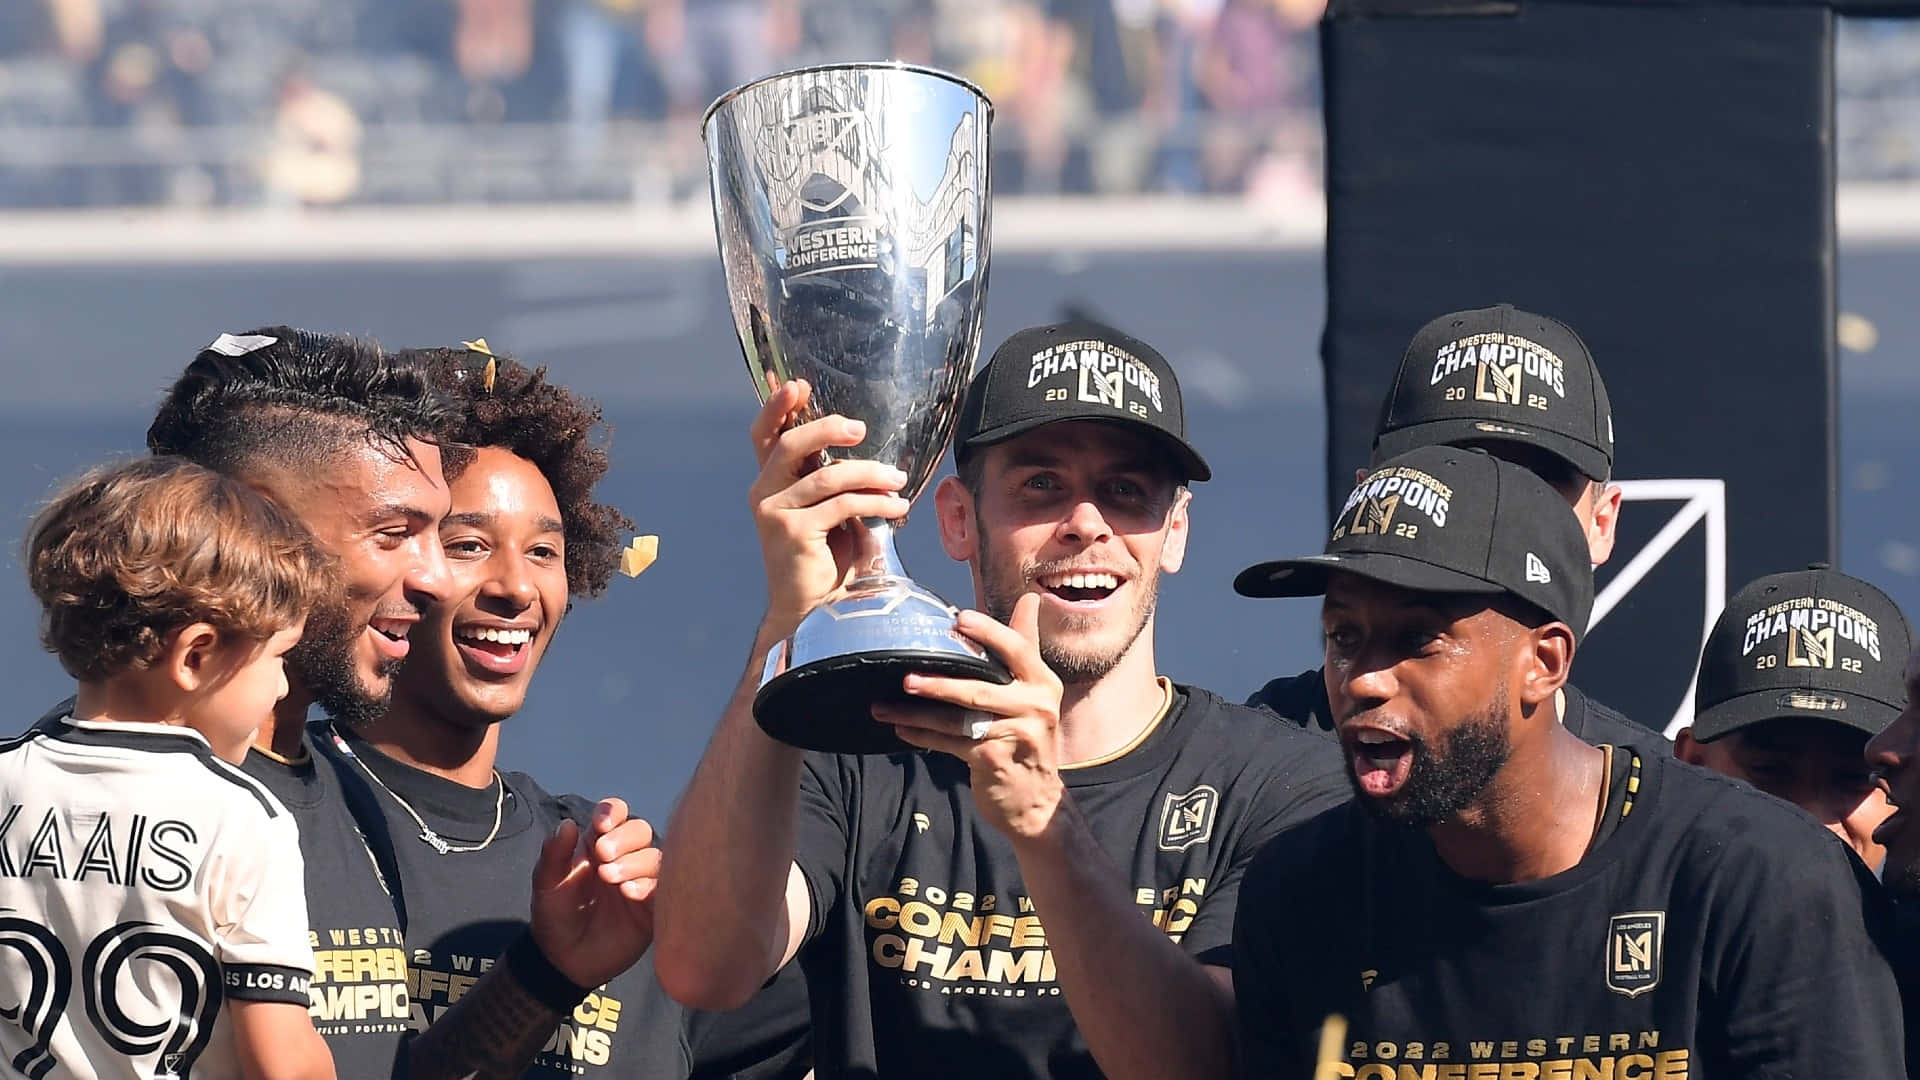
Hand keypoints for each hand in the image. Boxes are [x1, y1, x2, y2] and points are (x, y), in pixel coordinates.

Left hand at [529, 798, 660, 988]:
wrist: (563, 961)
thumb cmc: (554, 917)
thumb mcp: (546, 884)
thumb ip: (554, 854)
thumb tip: (568, 824)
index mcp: (597, 845)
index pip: (615, 814)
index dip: (613, 812)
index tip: (601, 824)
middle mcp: (623, 857)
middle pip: (640, 830)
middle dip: (624, 837)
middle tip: (603, 856)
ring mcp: (640, 881)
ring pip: (655, 856)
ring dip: (635, 861)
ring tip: (612, 879)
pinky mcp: (652, 907)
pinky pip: (663, 888)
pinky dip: (649, 885)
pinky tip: (629, 893)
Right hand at [748, 379, 909, 637]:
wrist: (815, 610)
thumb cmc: (826, 558)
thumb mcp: (828, 510)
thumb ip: (830, 479)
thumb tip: (861, 446)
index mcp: (770, 483)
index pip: (763, 436)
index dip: (776, 407)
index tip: (799, 385)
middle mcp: (764, 494)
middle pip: (790, 445)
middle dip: (827, 429)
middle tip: (860, 429)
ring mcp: (775, 514)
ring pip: (828, 477)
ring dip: (871, 474)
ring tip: (898, 480)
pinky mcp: (793, 534)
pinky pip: (843, 505)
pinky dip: (876, 502)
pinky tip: (897, 507)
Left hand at [873, 594, 1066, 839]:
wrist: (1036, 800)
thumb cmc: (1027, 736)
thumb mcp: (1035, 691)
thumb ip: (1026, 646)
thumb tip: (1030, 598)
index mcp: (1043, 682)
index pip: (1018, 649)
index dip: (989, 632)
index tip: (959, 619)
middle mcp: (1035, 706)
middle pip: (979, 689)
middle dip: (938, 683)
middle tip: (905, 677)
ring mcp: (1016, 736)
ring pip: (958, 720)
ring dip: (917, 713)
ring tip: (884, 706)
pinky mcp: (994, 761)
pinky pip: (951, 744)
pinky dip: (923, 736)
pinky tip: (900, 728)